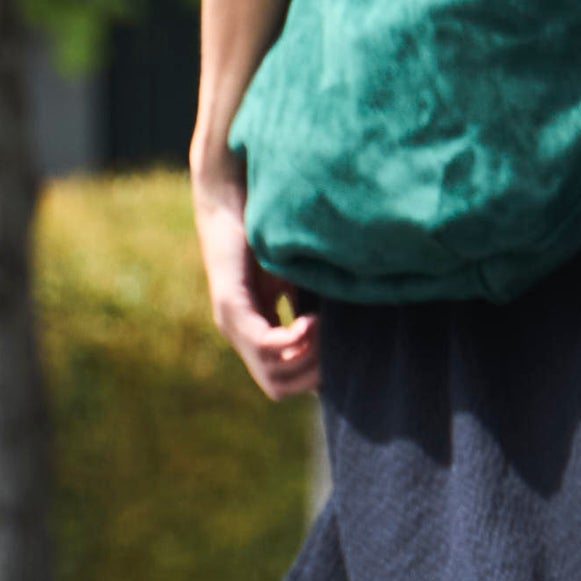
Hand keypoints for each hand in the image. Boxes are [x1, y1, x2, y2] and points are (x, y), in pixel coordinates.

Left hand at [193, 147, 321, 402]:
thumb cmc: (266, 227)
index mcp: (253, 329)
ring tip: (322, 324)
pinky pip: (265, 344)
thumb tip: (350, 329)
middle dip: (313, 373)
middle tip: (334, 339)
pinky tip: (312, 318)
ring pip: (272, 375)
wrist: (230, 192)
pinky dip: (294, 340)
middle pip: (278, 387)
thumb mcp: (296, 274)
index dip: (314, 374)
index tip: (339, 346)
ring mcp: (231, 322)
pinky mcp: (231, 304)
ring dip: (307, 358)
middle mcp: (238, 333)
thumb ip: (313, 302)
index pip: (282, 380)